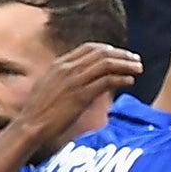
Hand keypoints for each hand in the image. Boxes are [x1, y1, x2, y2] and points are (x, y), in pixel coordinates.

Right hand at [12, 41, 143, 148]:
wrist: (32, 124)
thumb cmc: (40, 110)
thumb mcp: (50, 85)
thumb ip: (65, 78)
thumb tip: (80, 79)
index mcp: (60, 63)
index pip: (89, 48)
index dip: (108, 49)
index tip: (121, 54)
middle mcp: (68, 68)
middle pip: (101, 53)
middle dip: (122, 55)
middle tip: (136, 60)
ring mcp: (74, 81)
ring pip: (106, 65)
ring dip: (125, 65)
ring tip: (138, 69)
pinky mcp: (81, 96)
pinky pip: (106, 81)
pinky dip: (120, 79)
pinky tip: (130, 81)